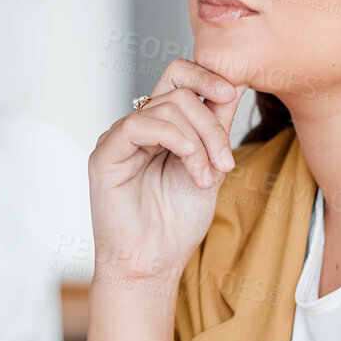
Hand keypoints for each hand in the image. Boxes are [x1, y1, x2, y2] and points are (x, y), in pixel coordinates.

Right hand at [87, 60, 242, 287]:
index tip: (234, 93)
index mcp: (162, 127)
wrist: (154, 263)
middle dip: (212, 123)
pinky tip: (188, 160)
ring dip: (199, 140)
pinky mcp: (105, 154)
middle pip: (179, 90)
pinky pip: (139, 124)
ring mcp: (121, 138)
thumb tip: (233, 86)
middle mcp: (139, 127)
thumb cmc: (178, 223)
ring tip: (206, 177)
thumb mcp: (211, 167)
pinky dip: (173, 136)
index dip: (207, 76)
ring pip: (166, 106)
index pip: (179, 77)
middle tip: (225, 162)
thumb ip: (216, 128)